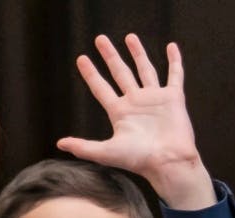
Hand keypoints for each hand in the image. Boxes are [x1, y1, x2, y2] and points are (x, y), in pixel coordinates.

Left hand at [58, 34, 214, 209]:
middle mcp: (136, 103)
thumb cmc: (139, 160)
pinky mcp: (173, 98)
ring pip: (144, 70)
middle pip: (120, 73)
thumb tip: (60, 144)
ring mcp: (155, 99)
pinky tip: (171, 47)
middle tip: (100, 39)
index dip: (90, 74)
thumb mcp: (106, 152)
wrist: (168, 163)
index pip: (101, 88)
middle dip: (110, 56)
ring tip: (129, 37)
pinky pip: (175, 75)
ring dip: (138, 53)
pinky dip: (175, 61)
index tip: (81, 59)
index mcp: (120, 113)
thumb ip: (84, 147)